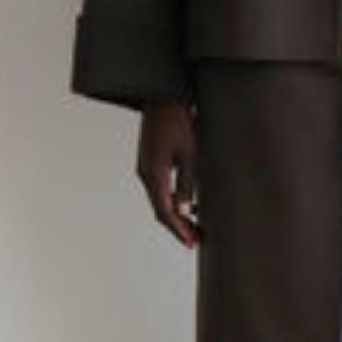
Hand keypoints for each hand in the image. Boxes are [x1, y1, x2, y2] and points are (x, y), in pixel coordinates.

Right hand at [137, 98, 200, 248]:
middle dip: (178, 226)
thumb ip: (187, 183)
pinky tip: (188, 203)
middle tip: (197, 239)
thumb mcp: (190, 154)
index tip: (192, 243)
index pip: (165, 212)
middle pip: (160, 209)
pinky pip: (159, 187)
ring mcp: (145, 168)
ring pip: (159, 199)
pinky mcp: (149, 162)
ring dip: (175, 213)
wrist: (163, 98)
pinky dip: (171, 199)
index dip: (179, 230)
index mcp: (154, 175)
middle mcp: (145, 175)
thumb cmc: (179, 122)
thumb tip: (184, 210)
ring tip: (195, 225)